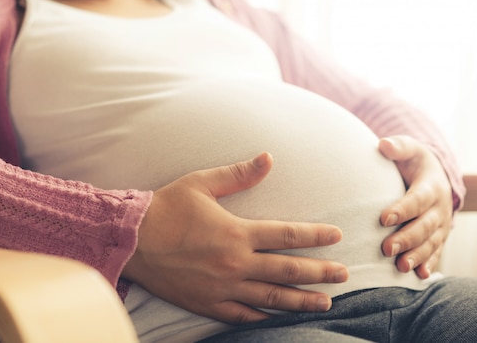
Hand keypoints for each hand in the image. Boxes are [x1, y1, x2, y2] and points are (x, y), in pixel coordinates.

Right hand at [122, 152, 347, 323]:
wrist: (131, 240)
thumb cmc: (167, 207)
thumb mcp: (202, 183)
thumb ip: (239, 174)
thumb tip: (269, 158)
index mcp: (237, 232)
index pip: (288, 235)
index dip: (316, 236)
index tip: (336, 236)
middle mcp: (235, 263)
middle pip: (288, 270)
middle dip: (320, 273)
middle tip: (344, 275)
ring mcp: (223, 287)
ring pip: (272, 297)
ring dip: (301, 300)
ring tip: (325, 302)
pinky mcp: (208, 303)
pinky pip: (243, 315)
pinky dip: (264, 317)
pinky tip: (279, 319)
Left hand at [378, 135, 453, 278]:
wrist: (436, 174)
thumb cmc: (414, 161)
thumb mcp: (409, 149)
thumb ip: (398, 147)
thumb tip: (383, 144)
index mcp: (432, 186)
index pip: (417, 199)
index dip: (403, 209)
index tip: (383, 218)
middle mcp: (440, 208)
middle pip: (424, 226)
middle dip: (406, 238)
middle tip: (386, 248)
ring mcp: (441, 224)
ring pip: (431, 243)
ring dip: (417, 256)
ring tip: (400, 266)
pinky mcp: (440, 237)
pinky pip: (436, 252)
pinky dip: (429, 264)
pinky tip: (421, 276)